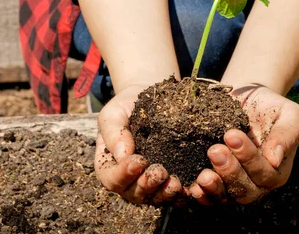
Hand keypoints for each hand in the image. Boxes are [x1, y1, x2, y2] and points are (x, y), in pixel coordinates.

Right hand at [94, 85, 182, 204]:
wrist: (153, 99)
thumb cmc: (128, 106)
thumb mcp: (115, 112)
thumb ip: (114, 132)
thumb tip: (122, 155)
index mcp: (109, 165)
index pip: (111, 179)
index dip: (123, 174)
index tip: (138, 161)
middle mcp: (128, 179)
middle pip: (133, 194)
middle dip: (147, 186)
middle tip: (160, 172)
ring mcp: (149, 183)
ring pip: (154, 198)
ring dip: (164, 194)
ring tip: (175, 184)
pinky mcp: (168, 180)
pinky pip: (173, 195)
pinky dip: (180, 195)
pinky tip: (189, 188)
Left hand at [186, 84, 298, 204]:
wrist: (245, 98)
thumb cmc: (270, 106)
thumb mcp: (289, 114)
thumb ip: (287, 134)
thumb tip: (276, 159)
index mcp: (276, 171)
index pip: (264, 172)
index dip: (248, 157)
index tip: (232, 135)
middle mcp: (256, 184)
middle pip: (245, 191)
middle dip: (229, 172)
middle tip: (215, 150)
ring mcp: (234, 186)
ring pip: (226, 198)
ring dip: (214, 189)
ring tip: (203, 176)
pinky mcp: (215, 182)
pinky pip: (208, 196)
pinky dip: (200, 194)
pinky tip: (192, 187)